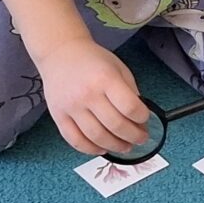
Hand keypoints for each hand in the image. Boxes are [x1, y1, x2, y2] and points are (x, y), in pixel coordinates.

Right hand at [37, 40, 152, 155]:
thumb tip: (139, 119)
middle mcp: (87, 94)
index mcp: (105, 78)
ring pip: (96, 137)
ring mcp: (71, 107)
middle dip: (133, 136)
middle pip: (115, 125)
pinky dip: (90, 149)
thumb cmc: (91, 60)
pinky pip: (75, 140)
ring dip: (115, 147)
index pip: (130, 107)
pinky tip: (102, 149)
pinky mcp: (58, 116)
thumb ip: (130, 92)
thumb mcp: (118, 68)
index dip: (142, 118)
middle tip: (140, 138)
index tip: (145, 119)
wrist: (60, 53)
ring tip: (125, 147)